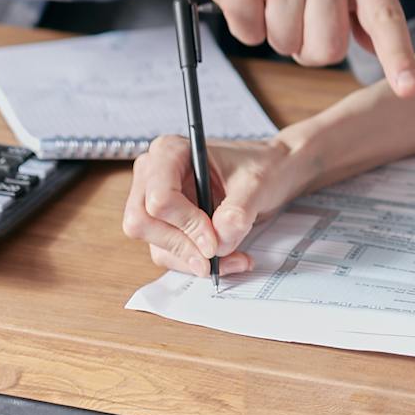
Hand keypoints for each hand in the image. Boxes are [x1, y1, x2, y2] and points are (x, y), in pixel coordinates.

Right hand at [121, 134, 307, 276]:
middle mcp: (154, 175)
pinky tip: (227, 259)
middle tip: (216, 257)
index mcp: (170, 152)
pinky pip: (169, 254)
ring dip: (193, 260)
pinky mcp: (165, 224)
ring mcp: (155, 201)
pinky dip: (195, 262)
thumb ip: (238, 212)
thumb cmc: (261, 166)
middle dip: (182, 246)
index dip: (185, 224)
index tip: (214, 241)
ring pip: (155, 244)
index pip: (159, 197)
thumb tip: (218, 242)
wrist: (271, 174)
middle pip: (143, 223)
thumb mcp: (256, 184)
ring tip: (234, 258)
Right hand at [171, 0, 414, 94]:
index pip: (385, 15)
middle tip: (295, 12)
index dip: (399, 56)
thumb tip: (376, 45)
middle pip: (328, 49)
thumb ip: (358, 0)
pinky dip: (245, 24)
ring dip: (274, 31)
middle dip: (308, 46)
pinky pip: (250, 37)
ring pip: (287, 46)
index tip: (409, 88)